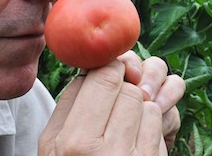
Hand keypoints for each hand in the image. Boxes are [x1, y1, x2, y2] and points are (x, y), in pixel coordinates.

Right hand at [38, 57, 182, 154]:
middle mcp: (109, 154)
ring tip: (117, 127)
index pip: (106, 78)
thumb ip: (70, 101)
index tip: (104, 71)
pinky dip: (147, 127)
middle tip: (108, 104)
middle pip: (129, 91)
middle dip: (120, 91)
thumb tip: (94, 65)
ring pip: (148, 106)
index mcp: (76, 144)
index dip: (108, 68)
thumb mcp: (52, 143)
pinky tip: (131, 141)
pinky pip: (159, 126)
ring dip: (136, 109)